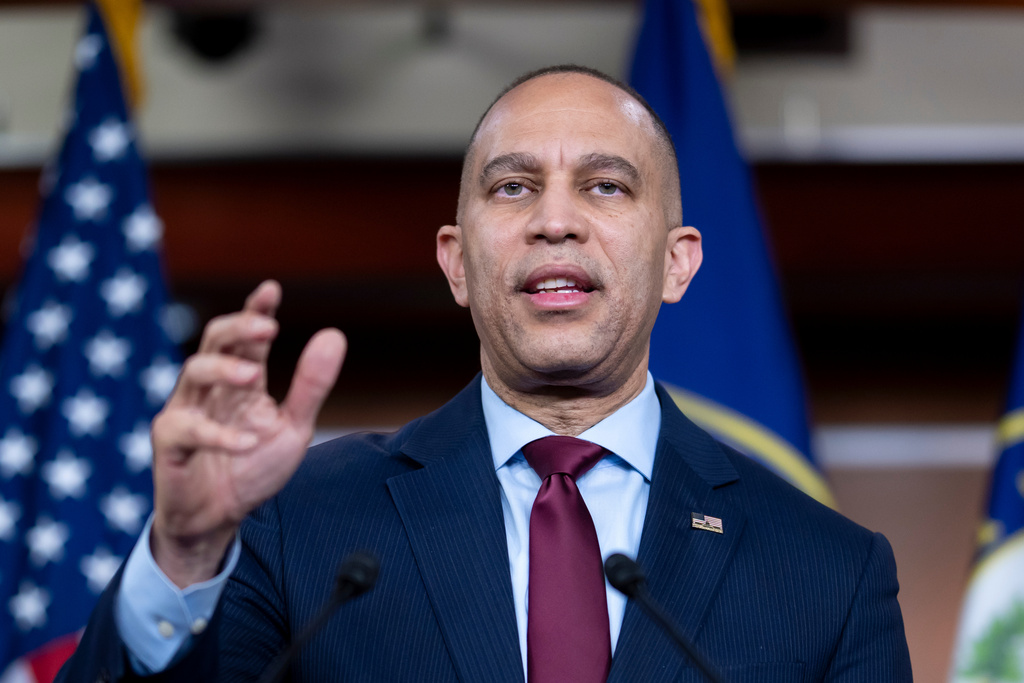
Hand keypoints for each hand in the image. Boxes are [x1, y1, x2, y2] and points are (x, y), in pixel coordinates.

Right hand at [149, 281, 345, 586]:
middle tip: (268, 327)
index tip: (271, 290)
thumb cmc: (252, 468)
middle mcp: (210, 388)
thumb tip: (334, 334)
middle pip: (214, 340)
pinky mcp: (169, 443)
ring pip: (193, 371)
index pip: (246, 336)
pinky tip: (245, 443)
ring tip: (253, 375)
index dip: (255, 311)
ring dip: (224, 369)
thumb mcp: (293, 427)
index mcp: (242, 380)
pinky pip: (186, 429)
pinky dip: (217, 435)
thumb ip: (311, 386)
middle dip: (239, 327)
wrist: (218, 520)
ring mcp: (186, 411)